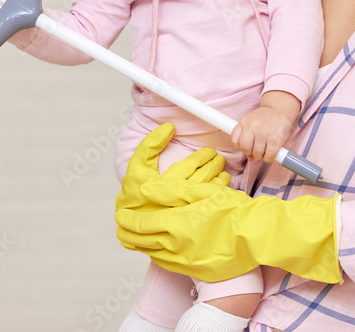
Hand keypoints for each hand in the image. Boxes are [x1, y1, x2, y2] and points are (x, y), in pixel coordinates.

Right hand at [115, 123, 230, 213]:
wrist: (132, 226)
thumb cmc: (134, 196)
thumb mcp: (136, 167)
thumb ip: (150, 145)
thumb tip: (169, 127)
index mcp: (160, 185)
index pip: (188, 166)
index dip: (202, 156)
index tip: (209, 151)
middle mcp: (173, 200)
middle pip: (201, 178)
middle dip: (213, 165)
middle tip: (218, 158)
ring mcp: (183, 213)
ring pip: (208, 192)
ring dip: (219, 179)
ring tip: (222, 170)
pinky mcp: (189, 223)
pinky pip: (209, 206)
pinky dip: (218, 194)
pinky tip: (222, 187)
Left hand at [116, 175, 341, 284]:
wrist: (256, 238)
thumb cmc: (233, 212)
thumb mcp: (203, 192)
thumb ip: (171, 191)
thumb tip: (145, 189)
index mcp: (177, 223)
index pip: (141, 223)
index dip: (127, 219)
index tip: (120, 215)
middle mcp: (176, 245)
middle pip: (140, 241)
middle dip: (127, 233)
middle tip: (120, 227)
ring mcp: (184, 261)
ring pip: (151, 253)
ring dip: (139, 244)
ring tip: (133, 236)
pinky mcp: (193, 270)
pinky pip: (166, 263)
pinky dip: (156, 254)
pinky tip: (157, 247)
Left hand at [230, 91, 299, 161]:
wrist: (280, 109)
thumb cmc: (265, 119)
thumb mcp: (252, 123)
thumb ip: (247, 139)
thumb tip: (250, 158)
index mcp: (245, 122)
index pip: (234, 141)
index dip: (239, 147)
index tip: (246, 147)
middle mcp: (252, 126)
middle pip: (245, 148)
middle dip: (250, 152)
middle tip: (256, 149)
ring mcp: (264, 133)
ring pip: (256, 154)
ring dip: (260, 156)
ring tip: (265, 149)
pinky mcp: (275, 139)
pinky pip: (268, 156)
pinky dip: (269, 158)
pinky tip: (271, 153)